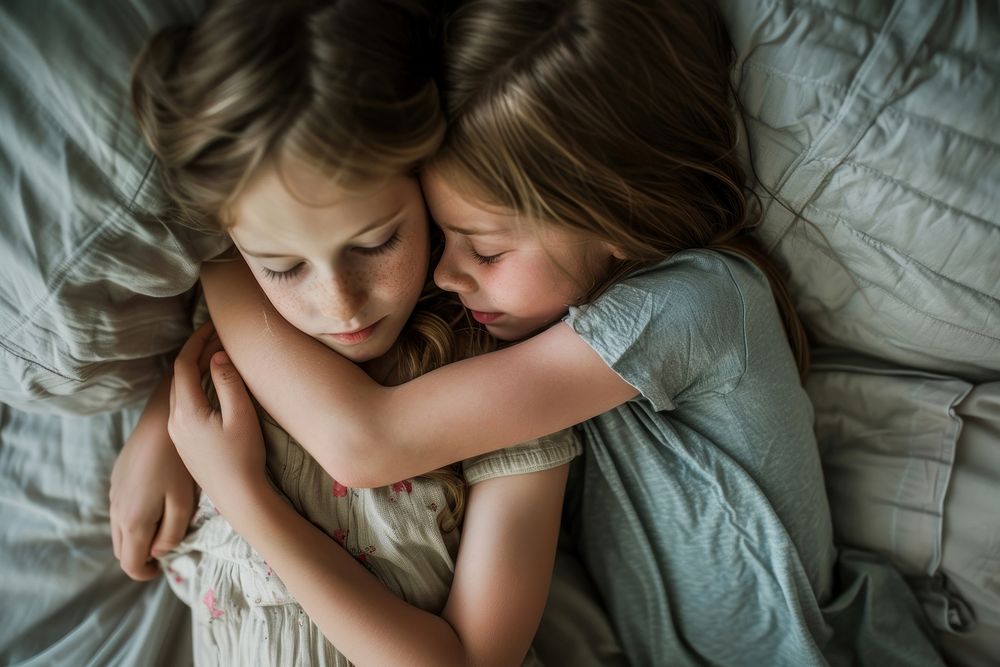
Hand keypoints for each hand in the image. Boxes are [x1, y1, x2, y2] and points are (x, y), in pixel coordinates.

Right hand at [110, 375, 196, 580]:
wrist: (161, 423)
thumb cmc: (179, 464)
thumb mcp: (183, 503)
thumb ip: (172, 534)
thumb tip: (159, 552)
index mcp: (133, 522)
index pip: (130, 564)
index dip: (146, 574)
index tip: (163, 568)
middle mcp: (116, 511)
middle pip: (121, 550)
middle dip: (140, 557)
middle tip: (164, 550)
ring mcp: (114, 493)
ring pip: (118, 530)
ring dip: (135, 537)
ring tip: (162, 528)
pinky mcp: (116, 478)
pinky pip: (119, 509)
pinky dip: (132, 518)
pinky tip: (154, 503)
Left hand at [168, 322, 267, 514]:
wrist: (239, 497)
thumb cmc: (244, 457)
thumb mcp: (241, 416)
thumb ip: (228, 382)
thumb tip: (217, 356)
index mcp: (186, 411)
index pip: (183, 365)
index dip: (196, 341)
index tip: (212, 326)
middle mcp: (175, 420)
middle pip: (179, 376)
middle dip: (196, 352)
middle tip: (218, 336)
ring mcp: (177, 433)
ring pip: (180, 391)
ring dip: (195, 370)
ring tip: (216, 355)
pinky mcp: (184, 443)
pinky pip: (184, 405)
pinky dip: (195, 387)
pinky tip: (211, 385)